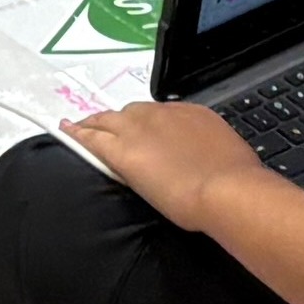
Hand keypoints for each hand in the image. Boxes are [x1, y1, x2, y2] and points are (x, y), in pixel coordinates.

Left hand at [60, 99, 273, 233]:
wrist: (225, 190)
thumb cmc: (236, 181)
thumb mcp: (228, 157)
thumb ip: (210, 155)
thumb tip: (210, 163)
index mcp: (192, 116)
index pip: (161, 116)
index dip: (148, 126)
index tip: (144, 134)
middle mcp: (163, 115)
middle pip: (132, 114)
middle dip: (119, 121)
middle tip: (108, 129)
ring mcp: (139, 131)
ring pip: (108, 120)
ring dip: (96, 123)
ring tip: (82, 127)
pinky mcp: (122, 152)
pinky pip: (92, 137)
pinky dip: (77, 134)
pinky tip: (67, 132)